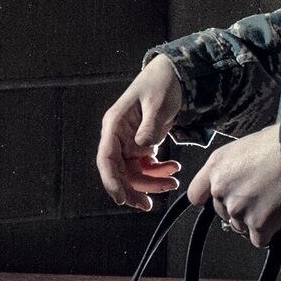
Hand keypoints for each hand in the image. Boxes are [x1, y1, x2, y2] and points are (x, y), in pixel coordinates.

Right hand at [94, 57, 188, 209]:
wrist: (174, 75)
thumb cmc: (161, 84)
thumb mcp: (158, 103)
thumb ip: (150, 125)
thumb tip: (143, 147)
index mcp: (115, 124)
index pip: (106, 158)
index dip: (111, 181)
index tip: (120, 199)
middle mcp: (118, 135)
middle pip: (119, 171)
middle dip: (133, 189)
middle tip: (148, 205)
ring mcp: (129, 141)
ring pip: (134, 172)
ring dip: (151, 181)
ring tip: (172, 182)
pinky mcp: (141, 144)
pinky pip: (146, 165)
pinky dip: (158, 171)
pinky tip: (172, 169)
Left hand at [188, 127, 280, 246]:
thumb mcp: (248, 145)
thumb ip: (235, 166)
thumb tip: (241, 176)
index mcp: (217, 166)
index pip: (196, 194)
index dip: (209, 199)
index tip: (217, 200)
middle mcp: (222, 189)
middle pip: (222, 213)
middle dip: (239, 209)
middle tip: (260, 197)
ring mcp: (238, 209)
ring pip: (240, 227)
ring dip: (255, 220)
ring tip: (274, 202)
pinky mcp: (258, 225)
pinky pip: (259, 239)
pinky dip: (269, 232)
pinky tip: (280, 214)